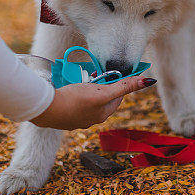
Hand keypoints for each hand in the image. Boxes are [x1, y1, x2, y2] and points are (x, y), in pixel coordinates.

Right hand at [29, 76, 155, 129]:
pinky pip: (75, 103)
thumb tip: (148, 81)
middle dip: (102, 86)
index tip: (114, 74)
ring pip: (89, 101)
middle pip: (103, 99)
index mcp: (102, 114)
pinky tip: (70, 88)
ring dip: (89, 89)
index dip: (118, 84)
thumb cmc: (76, 100)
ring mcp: (77, 119)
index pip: (117, 97)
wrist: (47, 109)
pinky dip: (76, 94)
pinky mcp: (64, 116)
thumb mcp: (103, 91)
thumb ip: (124, 86)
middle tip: (96, 75)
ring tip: (84, 79)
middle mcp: (92, 119)